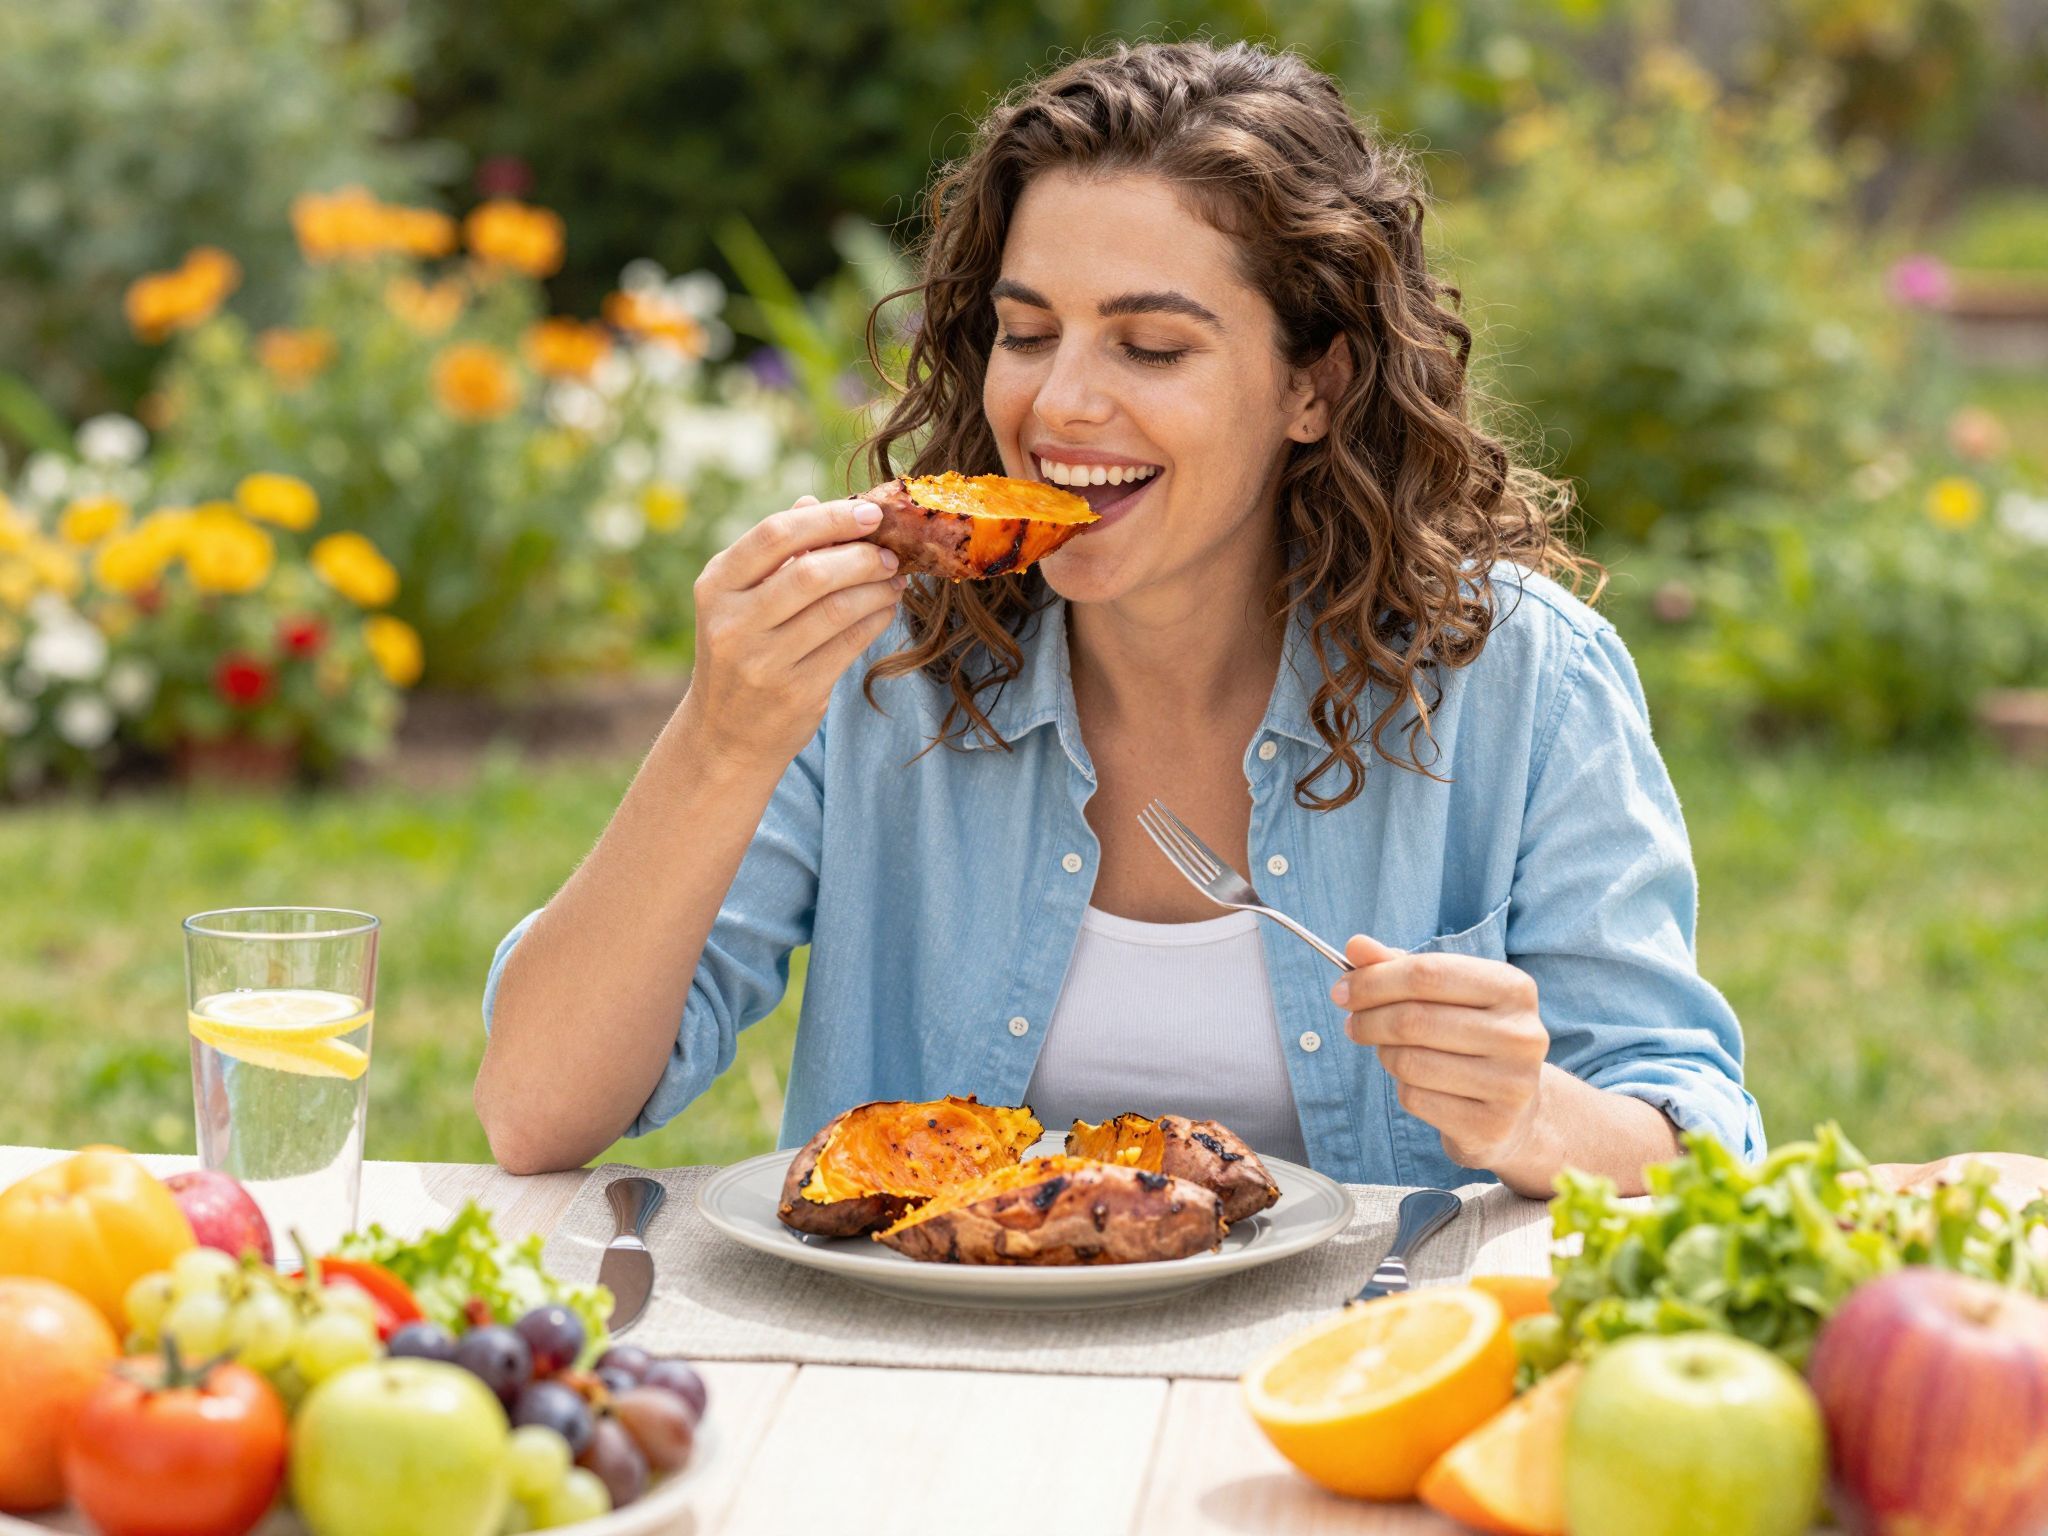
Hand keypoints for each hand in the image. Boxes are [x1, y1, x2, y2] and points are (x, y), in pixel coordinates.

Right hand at [680, 494, 905, 769]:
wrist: (725, 734)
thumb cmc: (741, 651)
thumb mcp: (740, 599)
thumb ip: (776, 553)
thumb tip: (817, 500)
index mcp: (716, 585)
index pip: (775, 535)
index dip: (828, 518)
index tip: (868, 512)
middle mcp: (733, 623)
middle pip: (811, 572)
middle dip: (861, 556)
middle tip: (890, 552)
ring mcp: (763, 662)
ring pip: (837, 610)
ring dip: (877, 588)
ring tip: (894, 578)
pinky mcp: (796, 692)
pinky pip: (850, 644)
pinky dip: (876, 619)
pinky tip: (886, 607)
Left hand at [1331, 933, 1550, 1172]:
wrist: (1514, 1112)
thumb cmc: (1469, 1039)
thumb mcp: (1443, 996)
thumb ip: (1399, 967)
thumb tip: (1356, 946)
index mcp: (1512, 988)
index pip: (1427, 973)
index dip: (1374, 981)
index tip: (1342, 990)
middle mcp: (1520, 1033)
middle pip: (1414, 1019)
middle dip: (1368, 1019)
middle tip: (1351, 1024)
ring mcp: (1511, 1083)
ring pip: (1410, 1062)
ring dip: (1384, 1055)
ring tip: (1387, 1052)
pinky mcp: (1492, 1124)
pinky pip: (1416, 1098)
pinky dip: (1402, 1088)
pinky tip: (1415, 1084)